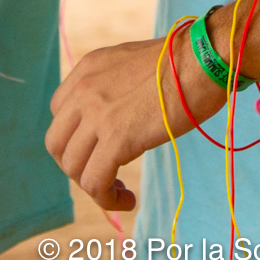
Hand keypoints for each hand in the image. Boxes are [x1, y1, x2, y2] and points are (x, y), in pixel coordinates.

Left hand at [45, 25, 225, 210]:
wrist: (203, 60)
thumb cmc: (184, 63)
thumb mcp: (133, 64)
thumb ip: (115, 86)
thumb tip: (119, 117)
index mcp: (88, 68)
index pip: (59, 112)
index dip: (76, 138)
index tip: (100, 150)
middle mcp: (84, 89)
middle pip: (56, 143)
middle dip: (76, 165)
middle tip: (104, 174)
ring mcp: (96, 114)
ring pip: (72, 167)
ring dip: (93, 187)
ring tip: (119, 191)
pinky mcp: (116, 138)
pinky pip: (95, 182)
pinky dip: (107, 199)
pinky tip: (128, 200)